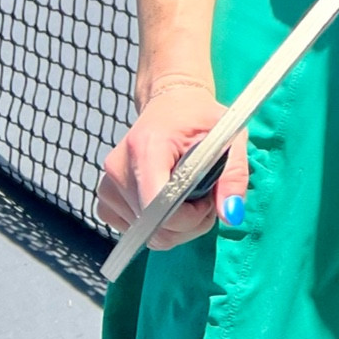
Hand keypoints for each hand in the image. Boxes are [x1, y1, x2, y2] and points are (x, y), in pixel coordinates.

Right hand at [97, 81, 248, 249]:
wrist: (170, 105)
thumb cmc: (200, 118)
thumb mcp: (229, 137)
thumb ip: (233, 174)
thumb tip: (230, 214)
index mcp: (147, 147)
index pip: (158, 204)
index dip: (189, 217)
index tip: (208, 200)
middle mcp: (119, 167)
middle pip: (153, 226)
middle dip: (188, 224)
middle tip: (205, 199)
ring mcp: (108, 184)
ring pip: (145, 233)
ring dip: (174, 226)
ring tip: (189, 196)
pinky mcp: (105, 197)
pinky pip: (132, 229)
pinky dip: (155, 225)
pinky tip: (168, 201)